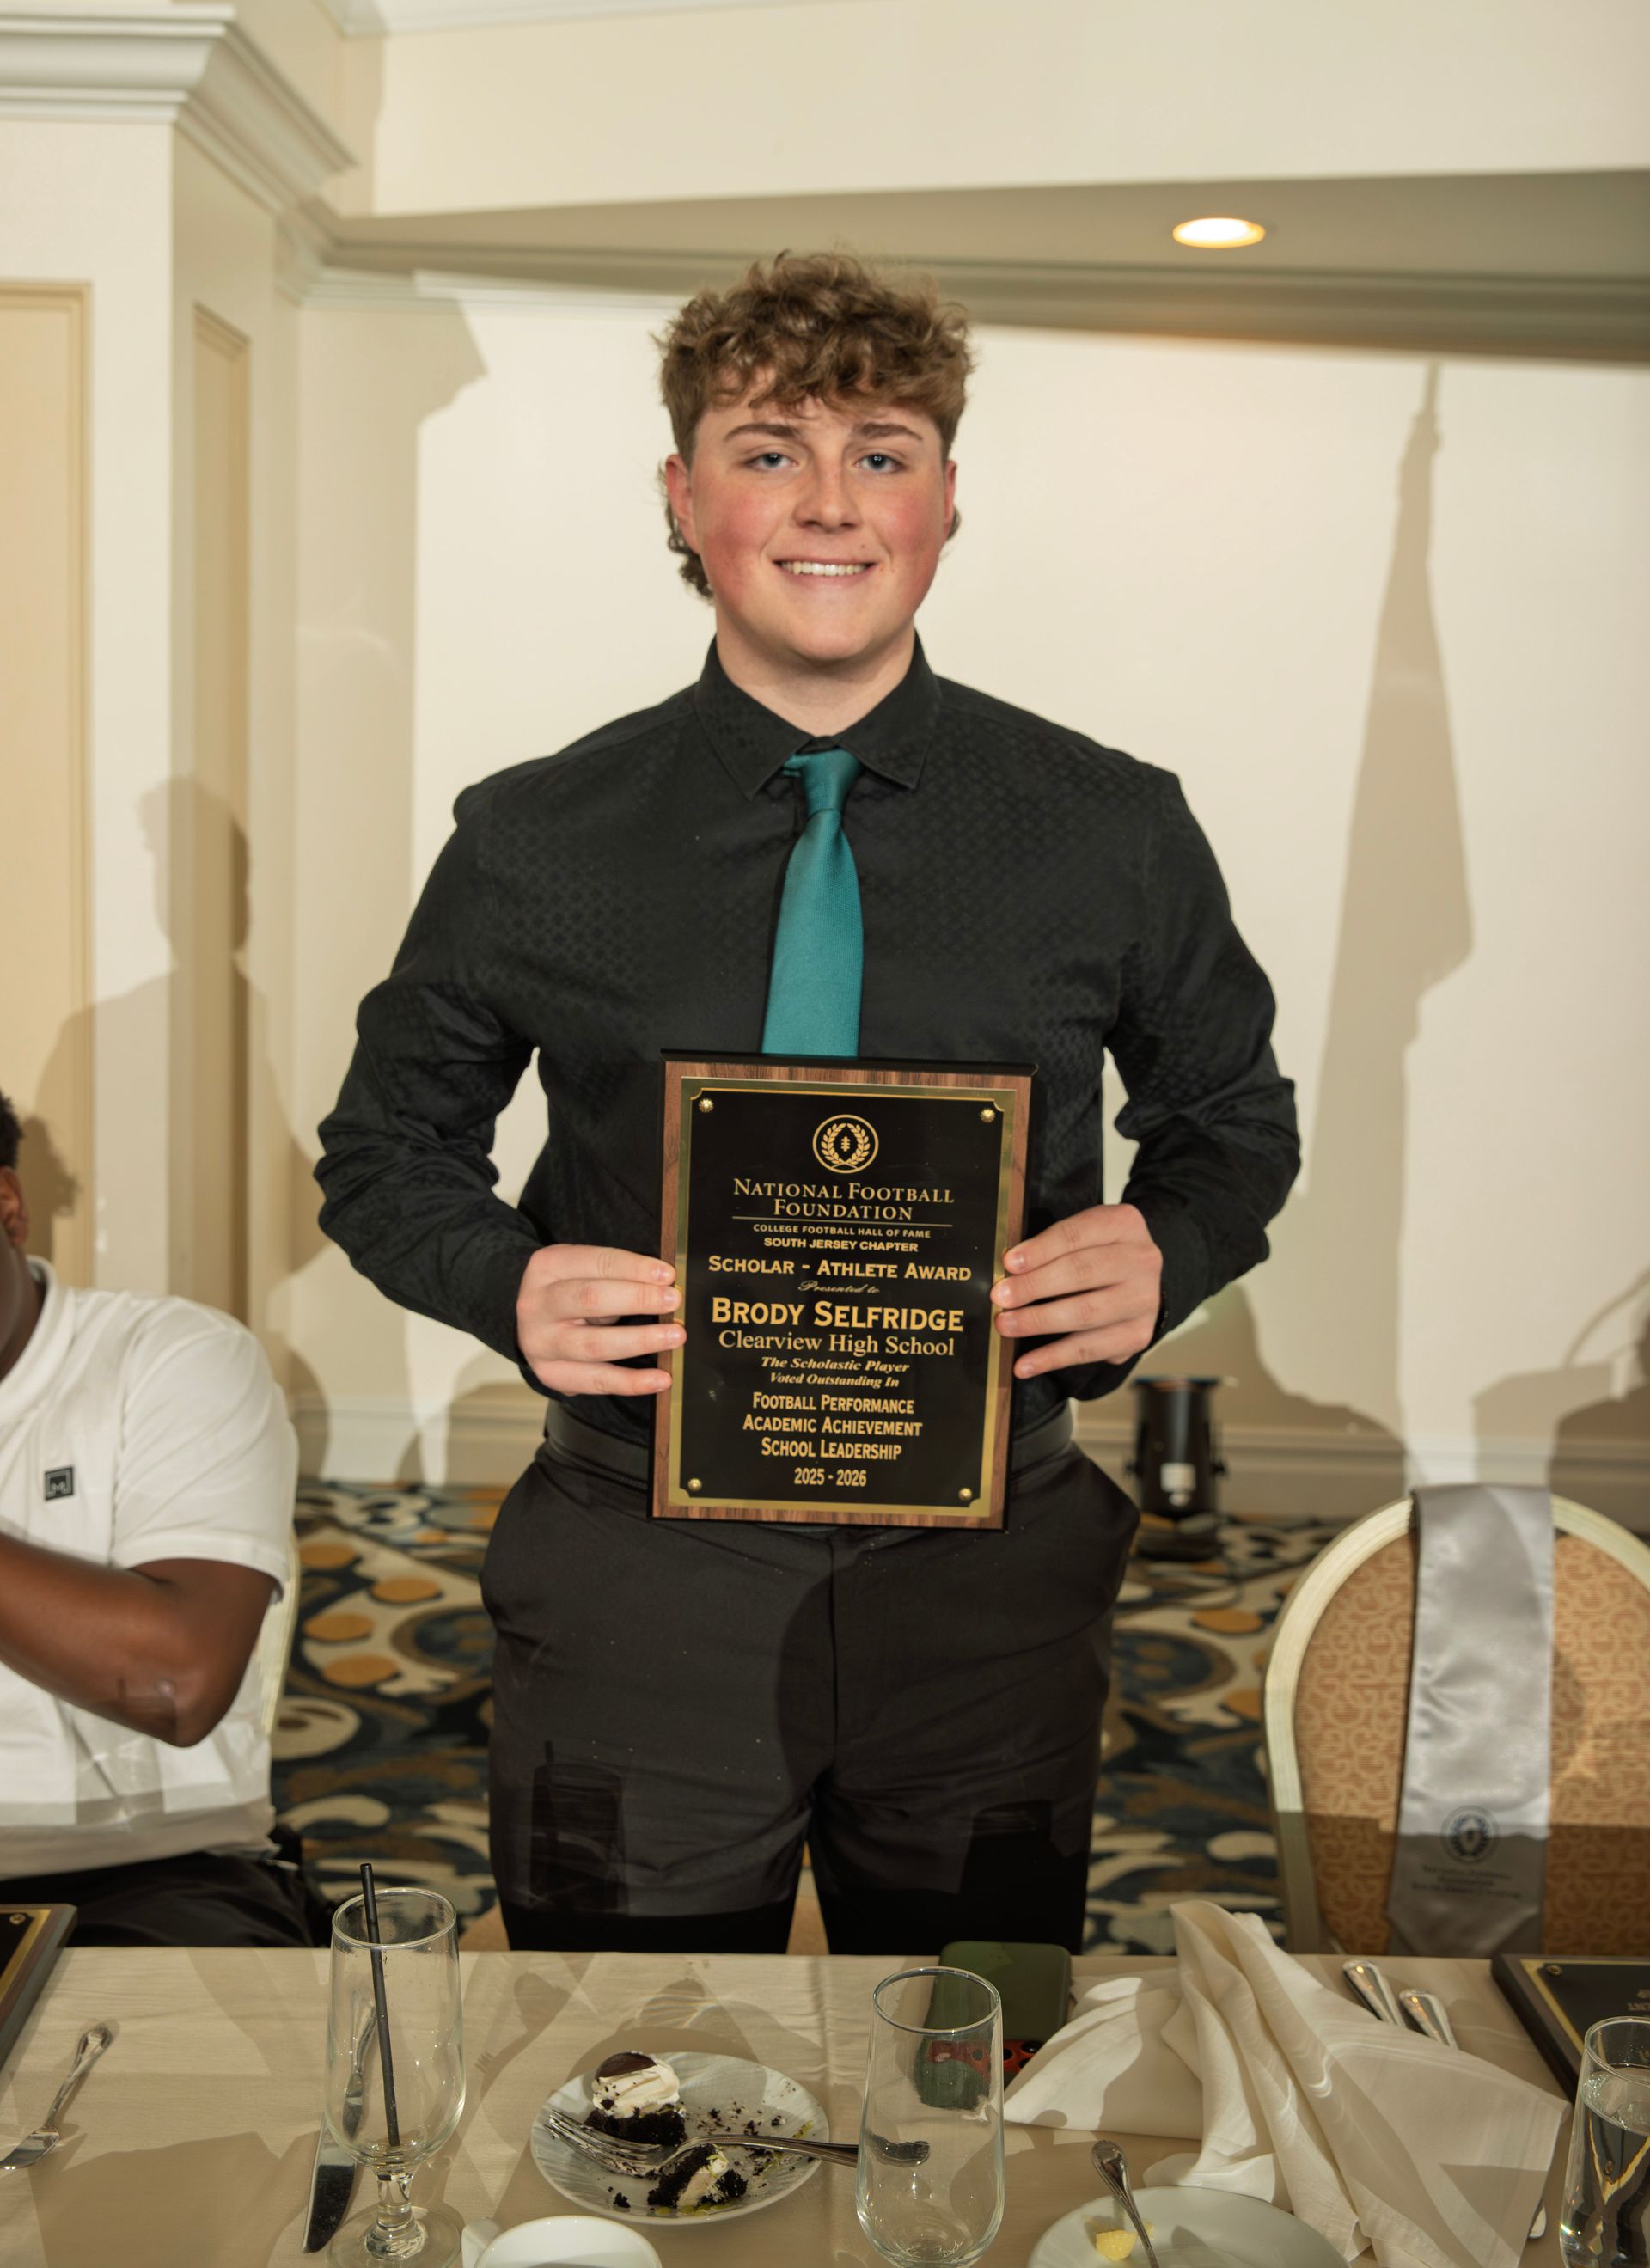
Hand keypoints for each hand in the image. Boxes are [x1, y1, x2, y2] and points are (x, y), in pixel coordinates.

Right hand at [516, 1244, 682, 1395]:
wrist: (535, 1324)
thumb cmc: (571, 1291)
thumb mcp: (583, 1271)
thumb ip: (617, 1275)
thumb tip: (665, 1285)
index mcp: (548, 1267)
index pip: (596, 1262)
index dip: (635, 1268)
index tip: (668, 1275)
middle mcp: (537, 1304)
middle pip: (591, 1299)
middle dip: (638, 1298)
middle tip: (673, 1301)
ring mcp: (542, 1343)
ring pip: (594, 1344)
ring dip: (640, 1340)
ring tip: (674, 1337)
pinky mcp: (552, 1374)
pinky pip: (597, 1381)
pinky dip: (632, 1381)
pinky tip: (660, 1378)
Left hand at [990, 1203, 1162, 1378]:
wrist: (1140, 1281)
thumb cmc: (1099, 1254)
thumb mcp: (1084, 1235)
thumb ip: (1052, 1246)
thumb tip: (1009, 1271)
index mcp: (1123, 1225)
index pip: (1077, 1235)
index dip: (1041, 1250)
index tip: (1010, 1264)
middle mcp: (1142, 1261)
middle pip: (1082, 1272)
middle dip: (1035, 1286)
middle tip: (1001, 1297)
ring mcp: (1143, 1300)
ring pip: (1085, 1313)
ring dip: (1038, 1321)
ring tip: (1006, 1325)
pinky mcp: (1136, 1335)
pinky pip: (1088, 1349)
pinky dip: (1052, 1358)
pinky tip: (1025, 1365)